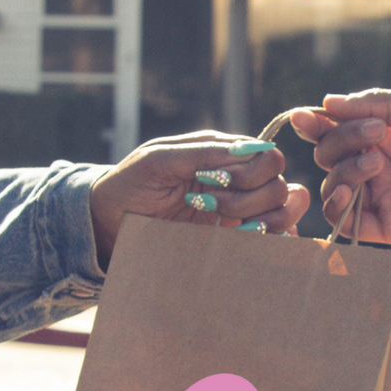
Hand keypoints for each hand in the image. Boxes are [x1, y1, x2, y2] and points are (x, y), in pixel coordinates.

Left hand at [88, 131, 309, 266]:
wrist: (107, 226)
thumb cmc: (129, 183)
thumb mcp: (159, 159)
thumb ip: (202, 151)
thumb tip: (251, 148)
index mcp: (223, 156)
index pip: (268, 156)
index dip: (251, 170)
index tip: (214, 181)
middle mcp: (238, 183)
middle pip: (280, 185)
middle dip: (250, 196)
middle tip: (210, 205)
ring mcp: (239, 214)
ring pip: (284, 212)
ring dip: (260, 219)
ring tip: (221, 224)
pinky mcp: (234, 242)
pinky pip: (273, 241)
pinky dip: (272, 241)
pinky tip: (243, 240)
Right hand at [289, 89, 390, 248]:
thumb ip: (375, 104)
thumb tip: (326, 104)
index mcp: (386, 133)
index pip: (336, 129)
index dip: (315, 124)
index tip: (304, 118)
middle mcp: (380, 164)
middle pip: (329, 156)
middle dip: (340, 142)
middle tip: (377, 137)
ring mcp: (384, 196)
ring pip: (333, 188)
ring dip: (342, 171)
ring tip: (375, 164)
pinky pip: (347, 223)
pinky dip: (338, 208)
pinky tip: (352, 193)